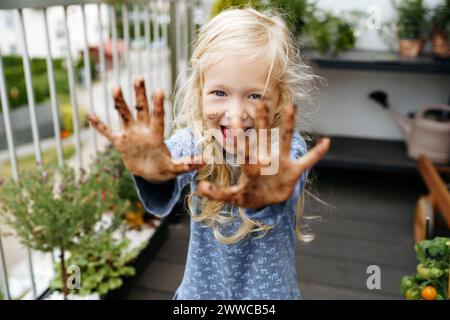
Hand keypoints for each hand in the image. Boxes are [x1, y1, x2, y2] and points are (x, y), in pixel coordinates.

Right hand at [87, 77, 203, 181]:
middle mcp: (143, 130)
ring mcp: (130, 135)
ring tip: (115, 87)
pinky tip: (90, 115)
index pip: (157, 117)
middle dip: (140, 94)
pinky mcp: (120, 142)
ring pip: (124, 115)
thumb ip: (186, 164)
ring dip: (119, 102)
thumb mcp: (174, 168)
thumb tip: (204, 161)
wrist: (149, 174)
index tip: (159, 89)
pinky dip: (99, 126)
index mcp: (156, 135)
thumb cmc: (164, 169)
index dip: (157, 104)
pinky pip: (108, 133)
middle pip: (141, 109)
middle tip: (139, 77)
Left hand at [197, 102, 329, 208]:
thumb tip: (199, 188)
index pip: (244, 148)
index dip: (239, 135)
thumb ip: (217, 194)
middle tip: (259, 101)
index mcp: (251, 165)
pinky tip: (326, 142)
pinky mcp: (294, 171)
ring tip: (292, 106)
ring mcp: (281, 163)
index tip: (233, 118)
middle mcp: (266, 159)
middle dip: (261, 121)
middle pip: (263, 137)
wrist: (267, 201)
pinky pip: (307, 161)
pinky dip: (316, 154)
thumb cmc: (250, 195)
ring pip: (286, 140)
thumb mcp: (234, 198)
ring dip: (289, 125)